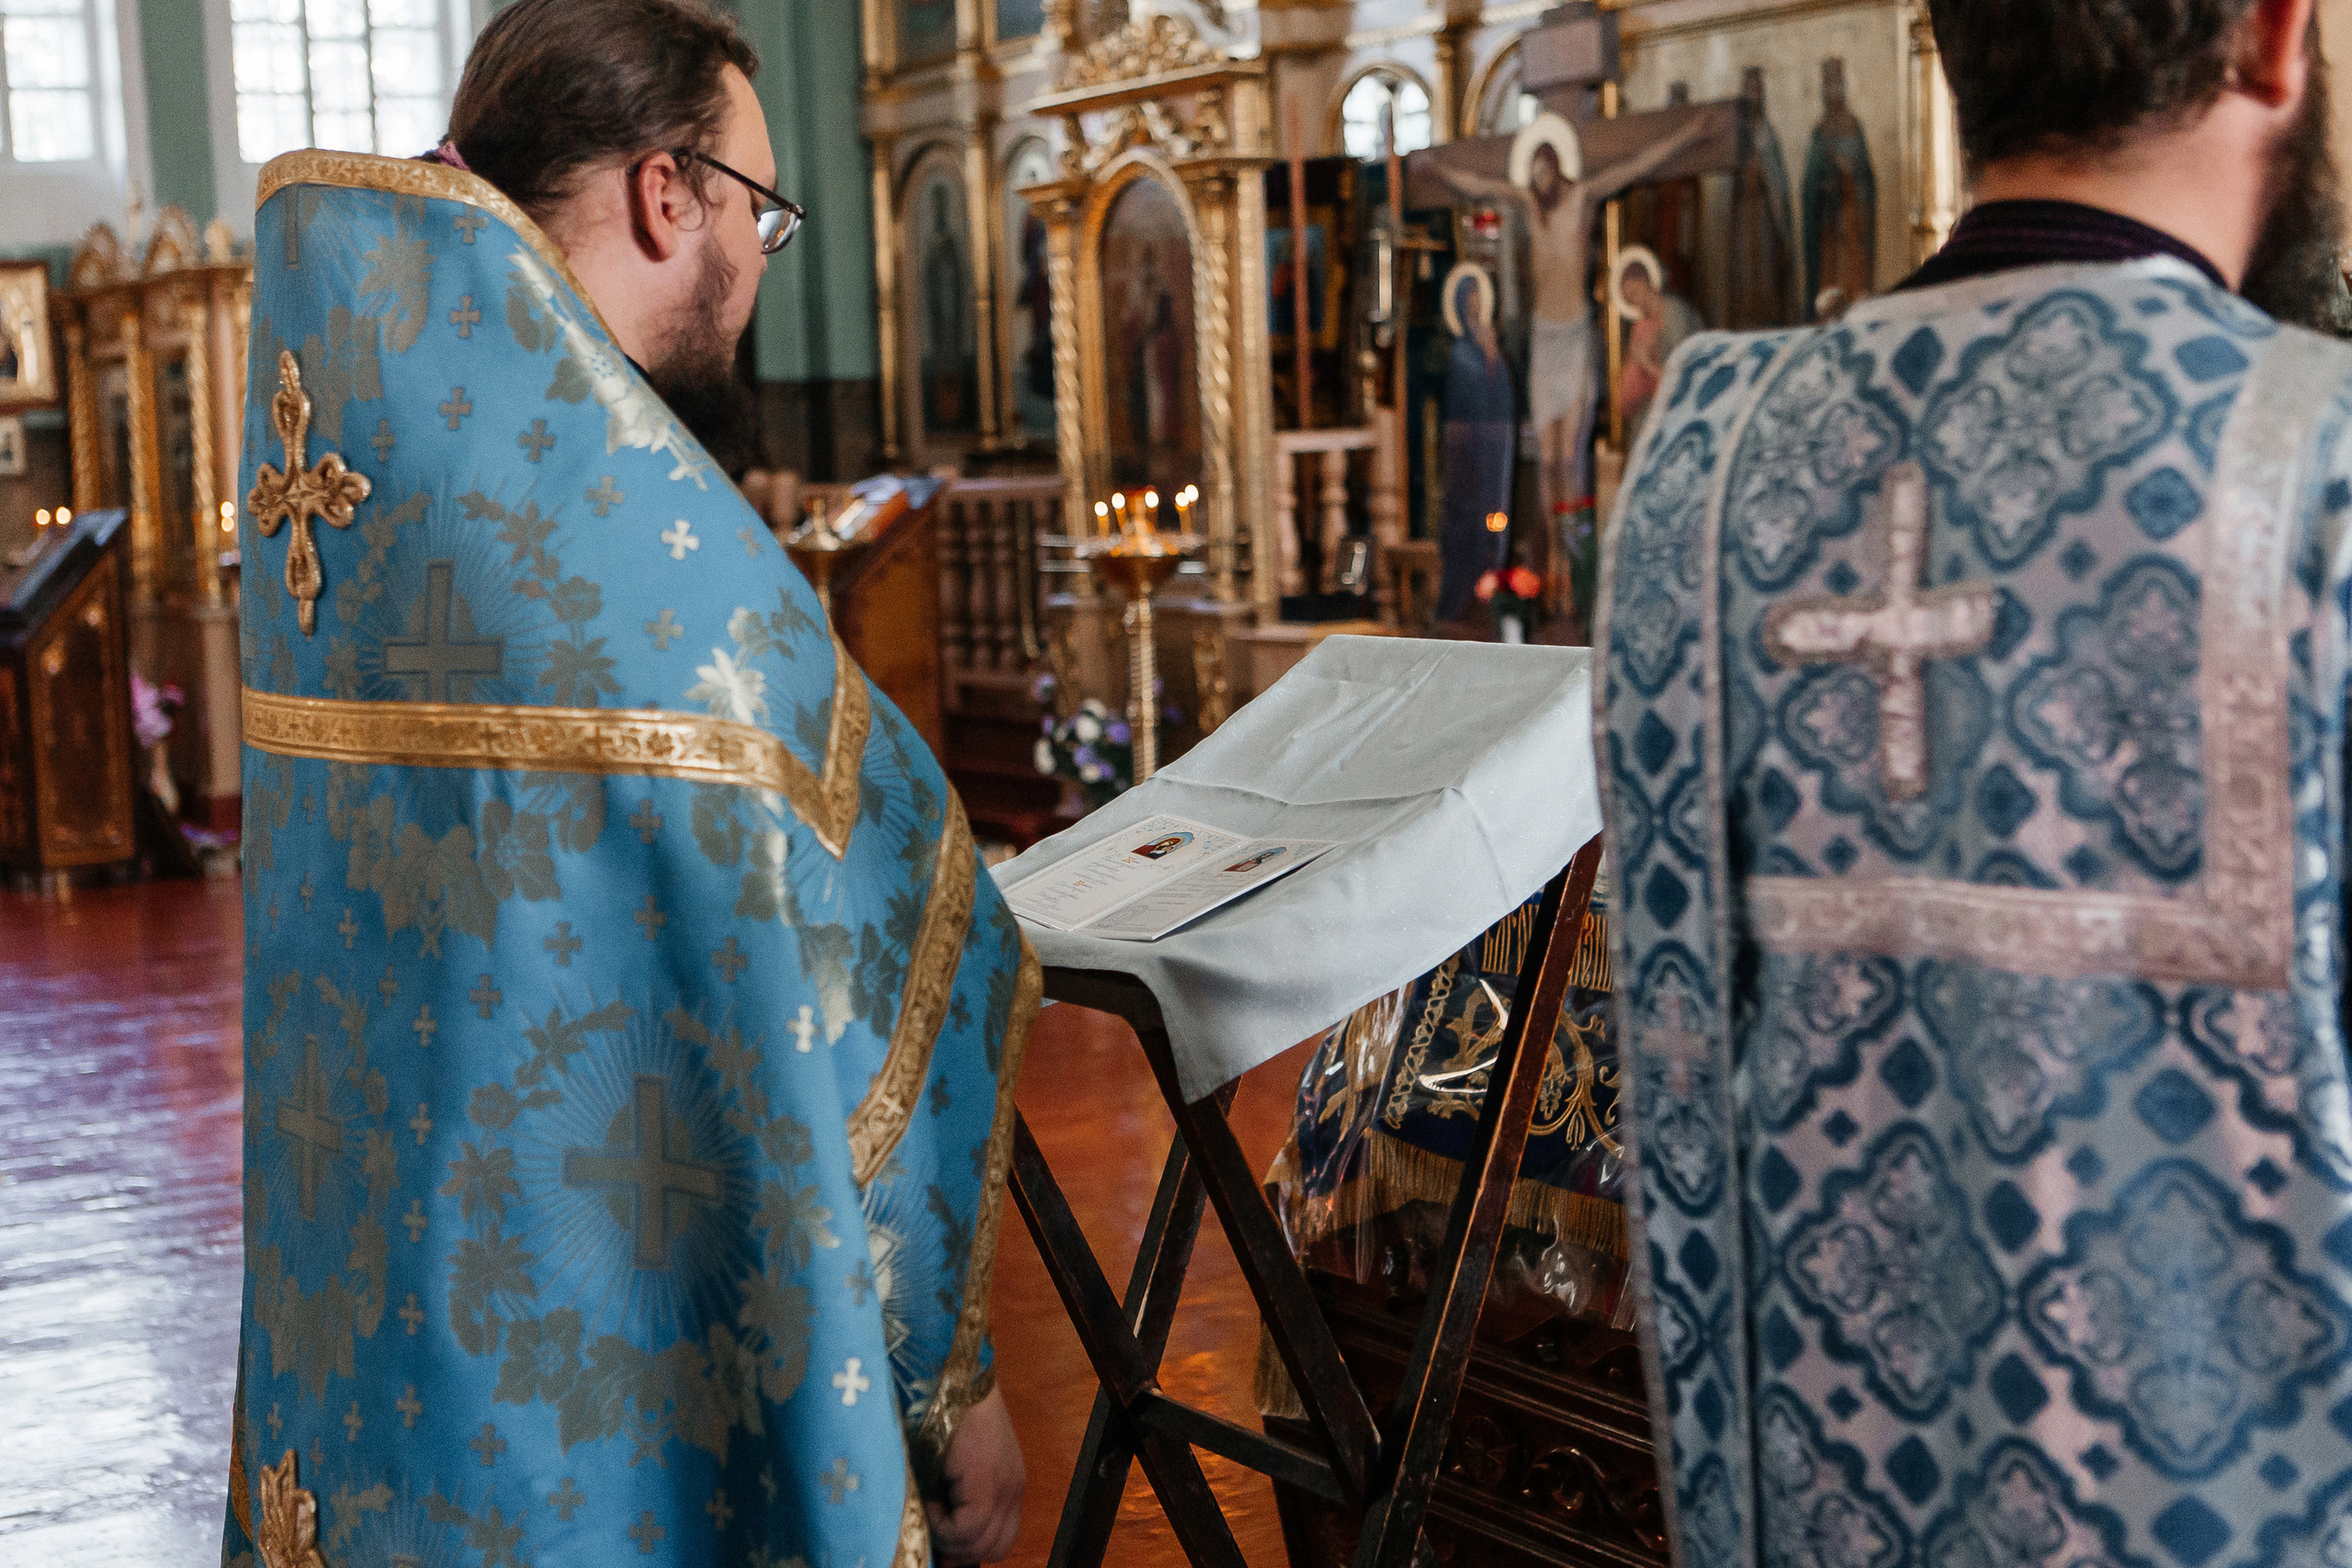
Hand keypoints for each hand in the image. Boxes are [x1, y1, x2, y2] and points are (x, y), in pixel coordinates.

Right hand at [926, 1385, 1024, 1563]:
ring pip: (980, 1544)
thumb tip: (938, 1537)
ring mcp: (1005, 1487)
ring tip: (929, 1509)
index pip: (1000, 1540)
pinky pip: (967, 1528)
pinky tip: (929, 1498)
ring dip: (948, 1538)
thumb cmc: (945, 1416)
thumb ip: (955, 1500)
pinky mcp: (988, 1482)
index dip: (970, 1550)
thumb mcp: (955, 1468)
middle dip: (960, 1550)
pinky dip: (943, 1524)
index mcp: (1009, 1486)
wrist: (952, 1380)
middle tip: (933, 1534)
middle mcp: (1013, 1490)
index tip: (943, 1545)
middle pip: (994, 1548)